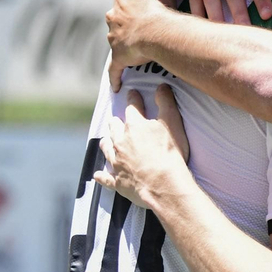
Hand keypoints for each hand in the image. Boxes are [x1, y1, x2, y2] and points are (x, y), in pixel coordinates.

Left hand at [93, 86, 192, 209]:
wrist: (164, 185)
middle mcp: (121, 142)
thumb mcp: (173, 122)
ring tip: (106, 141)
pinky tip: (98, 174)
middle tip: (116, 119)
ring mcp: (117, 162)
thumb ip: (166, 102)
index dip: (133, 99)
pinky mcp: (117, 181)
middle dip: (115, 122)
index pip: (132, 107)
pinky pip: (105, 177)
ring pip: (106, 148)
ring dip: (106, 143)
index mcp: (134, 126)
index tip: (133, 94)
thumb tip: (161, 86)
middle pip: (114, 127)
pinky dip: (102, 175)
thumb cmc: (169, 154)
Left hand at [106, 0, 176, 89]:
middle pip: (117, 21)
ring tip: (138, 53)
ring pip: (116, 42)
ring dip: (124, 46)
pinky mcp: (117, 57)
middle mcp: (113, 17)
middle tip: (143, 32)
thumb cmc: (160, 8)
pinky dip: (116, 78)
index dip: (137, 7)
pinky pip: (115, 70)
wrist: (157, 30)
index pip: (126, 2)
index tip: (147, 13)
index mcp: (122, 0)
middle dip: (126, 26)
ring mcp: (113, 38)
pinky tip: (117, 87)